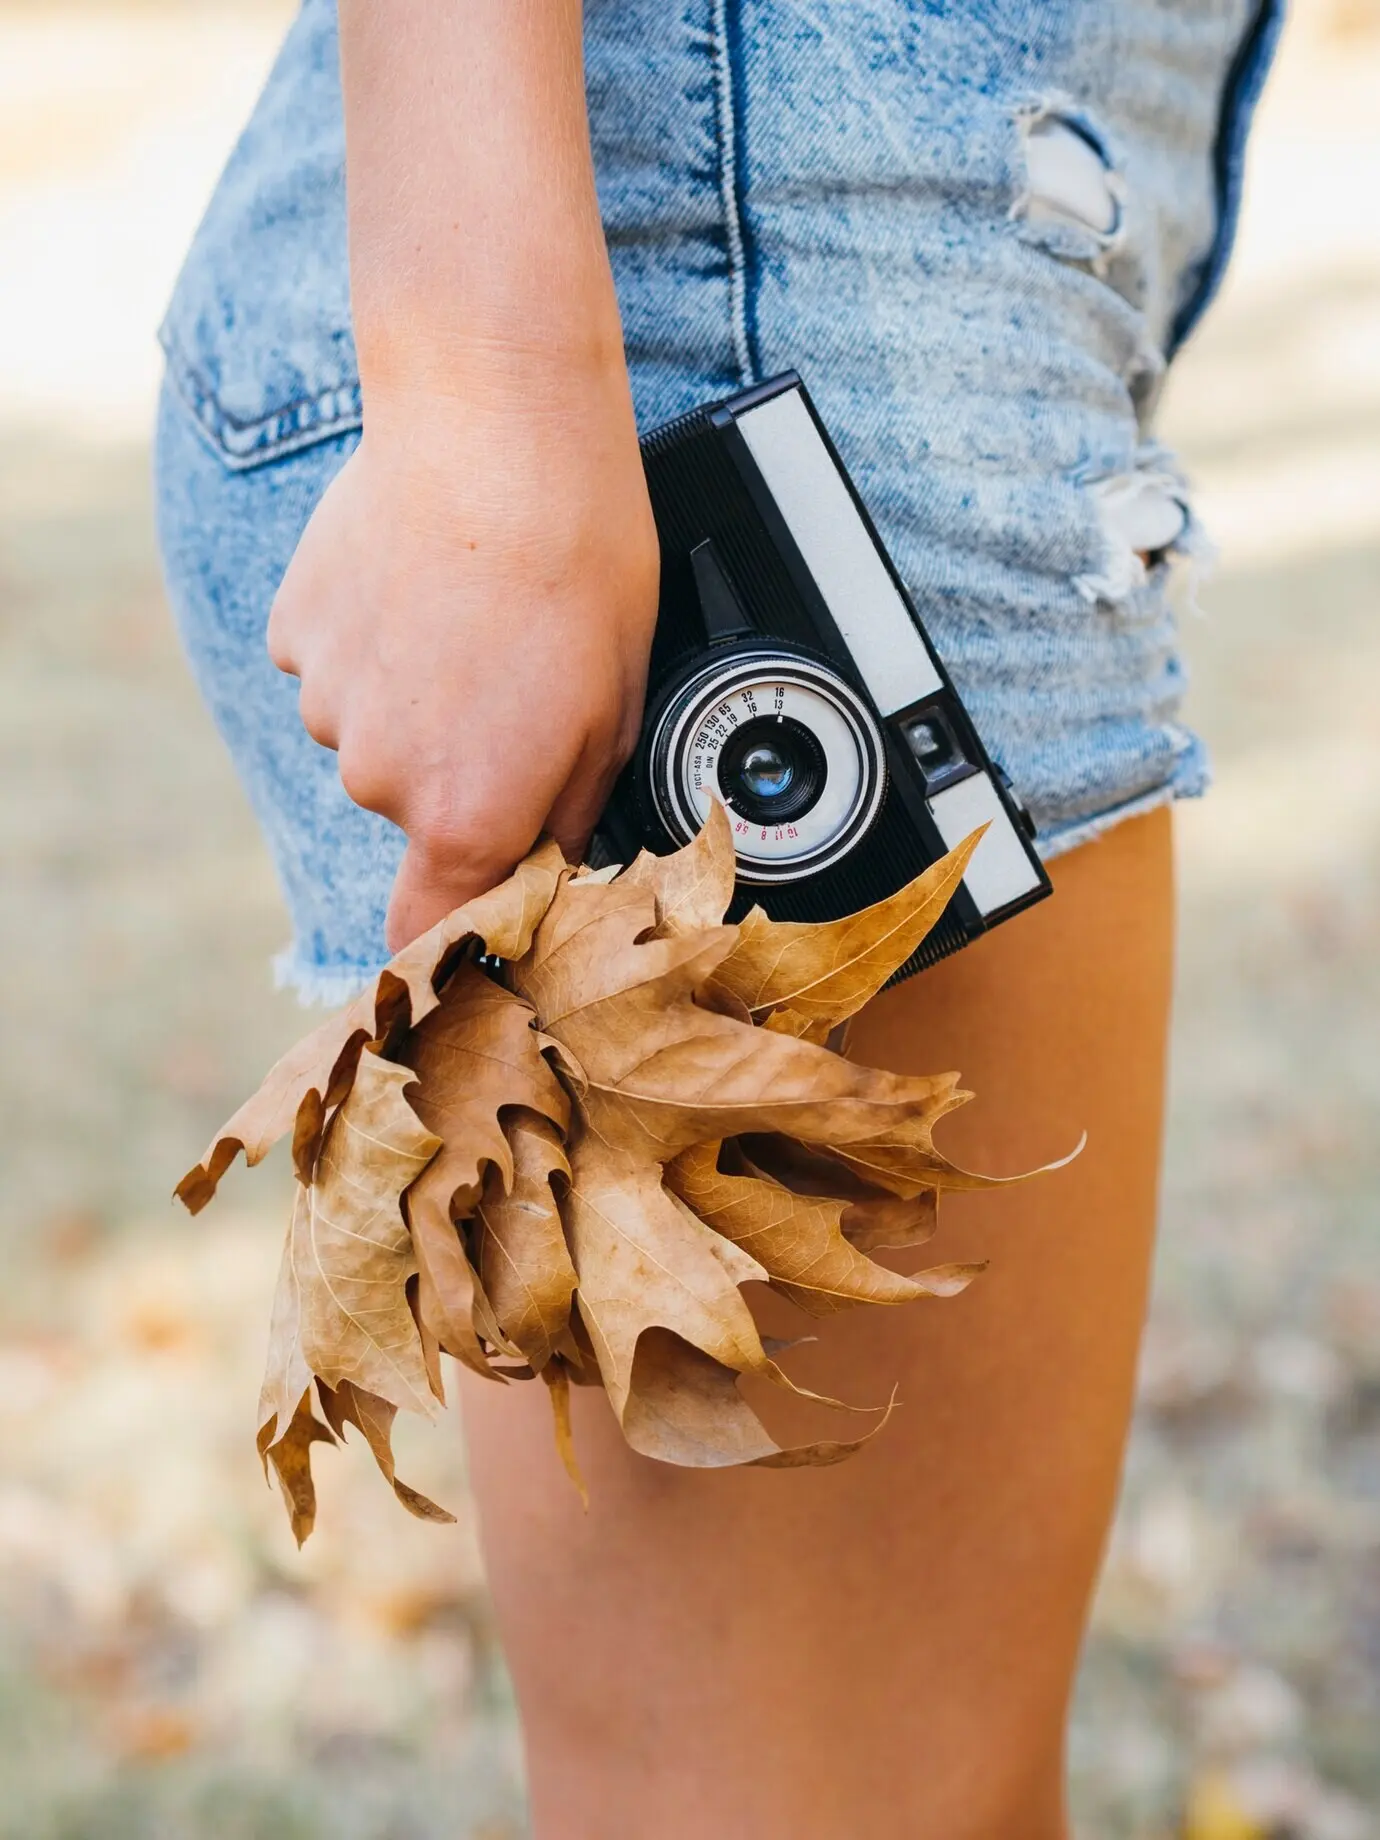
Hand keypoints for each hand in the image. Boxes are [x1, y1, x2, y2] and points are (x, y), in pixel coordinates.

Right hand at [267, 366, 659, 950]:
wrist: (497, 423)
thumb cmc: (580, 561)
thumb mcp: (617, 711)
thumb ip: (570, 815)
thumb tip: (552, 868)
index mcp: (465, 814)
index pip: (427, 933)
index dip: (454, 928)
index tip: (480, 903)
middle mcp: (380, 776)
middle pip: (415, 814)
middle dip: (461, 771)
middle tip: (518, 684)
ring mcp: (327, 701)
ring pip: (375, 733)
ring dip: (418, 698)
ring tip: (474, 619)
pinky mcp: (295, 630)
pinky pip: (338, 666)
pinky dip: (374, 641)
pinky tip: (423, 586)